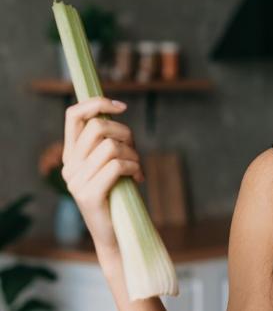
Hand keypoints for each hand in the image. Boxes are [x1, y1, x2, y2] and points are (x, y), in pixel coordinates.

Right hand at [62, 97, 143, 252]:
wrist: (117, 234)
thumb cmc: (119, 193)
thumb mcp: (110, 163)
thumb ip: (108, 141)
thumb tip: (117, 110)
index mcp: (71, 155)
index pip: (73, 115)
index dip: (97, 103)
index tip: (121, 107)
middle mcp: (69, 166)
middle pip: (98, 127)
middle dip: (125, 133)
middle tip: (134, 151)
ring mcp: (77, 182)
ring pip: (111, 146)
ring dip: (133, 154)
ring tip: (136, 168)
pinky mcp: (89, 195)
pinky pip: (117, 166)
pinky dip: (134, 168)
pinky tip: (138, 178)